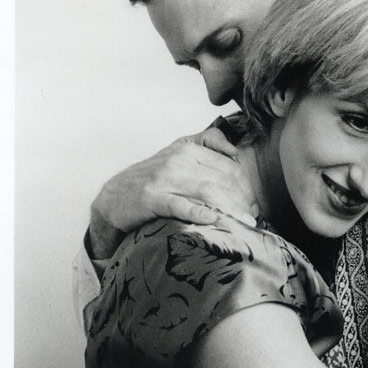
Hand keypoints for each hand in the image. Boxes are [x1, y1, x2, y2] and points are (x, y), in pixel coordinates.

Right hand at [88, 129, 258, 258]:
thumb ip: (207, 143)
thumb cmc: (153, 179)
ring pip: (208, 192)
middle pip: (223, 180)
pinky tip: (216, 221)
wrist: (114, 197)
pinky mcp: (152, 198)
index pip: (230, 167)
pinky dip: (201, 213)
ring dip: (230, 209)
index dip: (247, 188)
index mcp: (189, 148)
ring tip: (243, 223)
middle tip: (251, 218)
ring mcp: (165, 179)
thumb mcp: (178, 153)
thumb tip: (235, 150)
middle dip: (242, 201)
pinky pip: (182, 206)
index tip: (253, 206)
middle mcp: (178, 160)